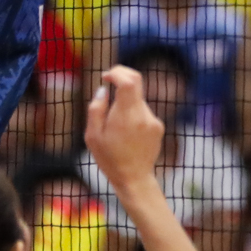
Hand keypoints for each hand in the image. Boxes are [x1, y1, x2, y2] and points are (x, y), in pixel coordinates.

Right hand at [84, 65, 165, 190]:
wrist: (133, 178)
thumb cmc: (109, 158)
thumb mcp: (93, 135)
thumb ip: (96, 109)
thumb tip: (104, 90)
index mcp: (126, 115)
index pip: (129, 81)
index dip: (117, 72)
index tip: (106, 76)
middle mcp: (143, 115)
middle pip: (136, 84)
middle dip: (122, 79)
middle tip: (109, 81)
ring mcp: (153, 121)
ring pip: (137, 100)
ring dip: (125, 103)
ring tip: (115, 126)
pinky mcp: (158, 127)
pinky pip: (143, 112)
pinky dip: (133, 114)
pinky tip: (126, 134)